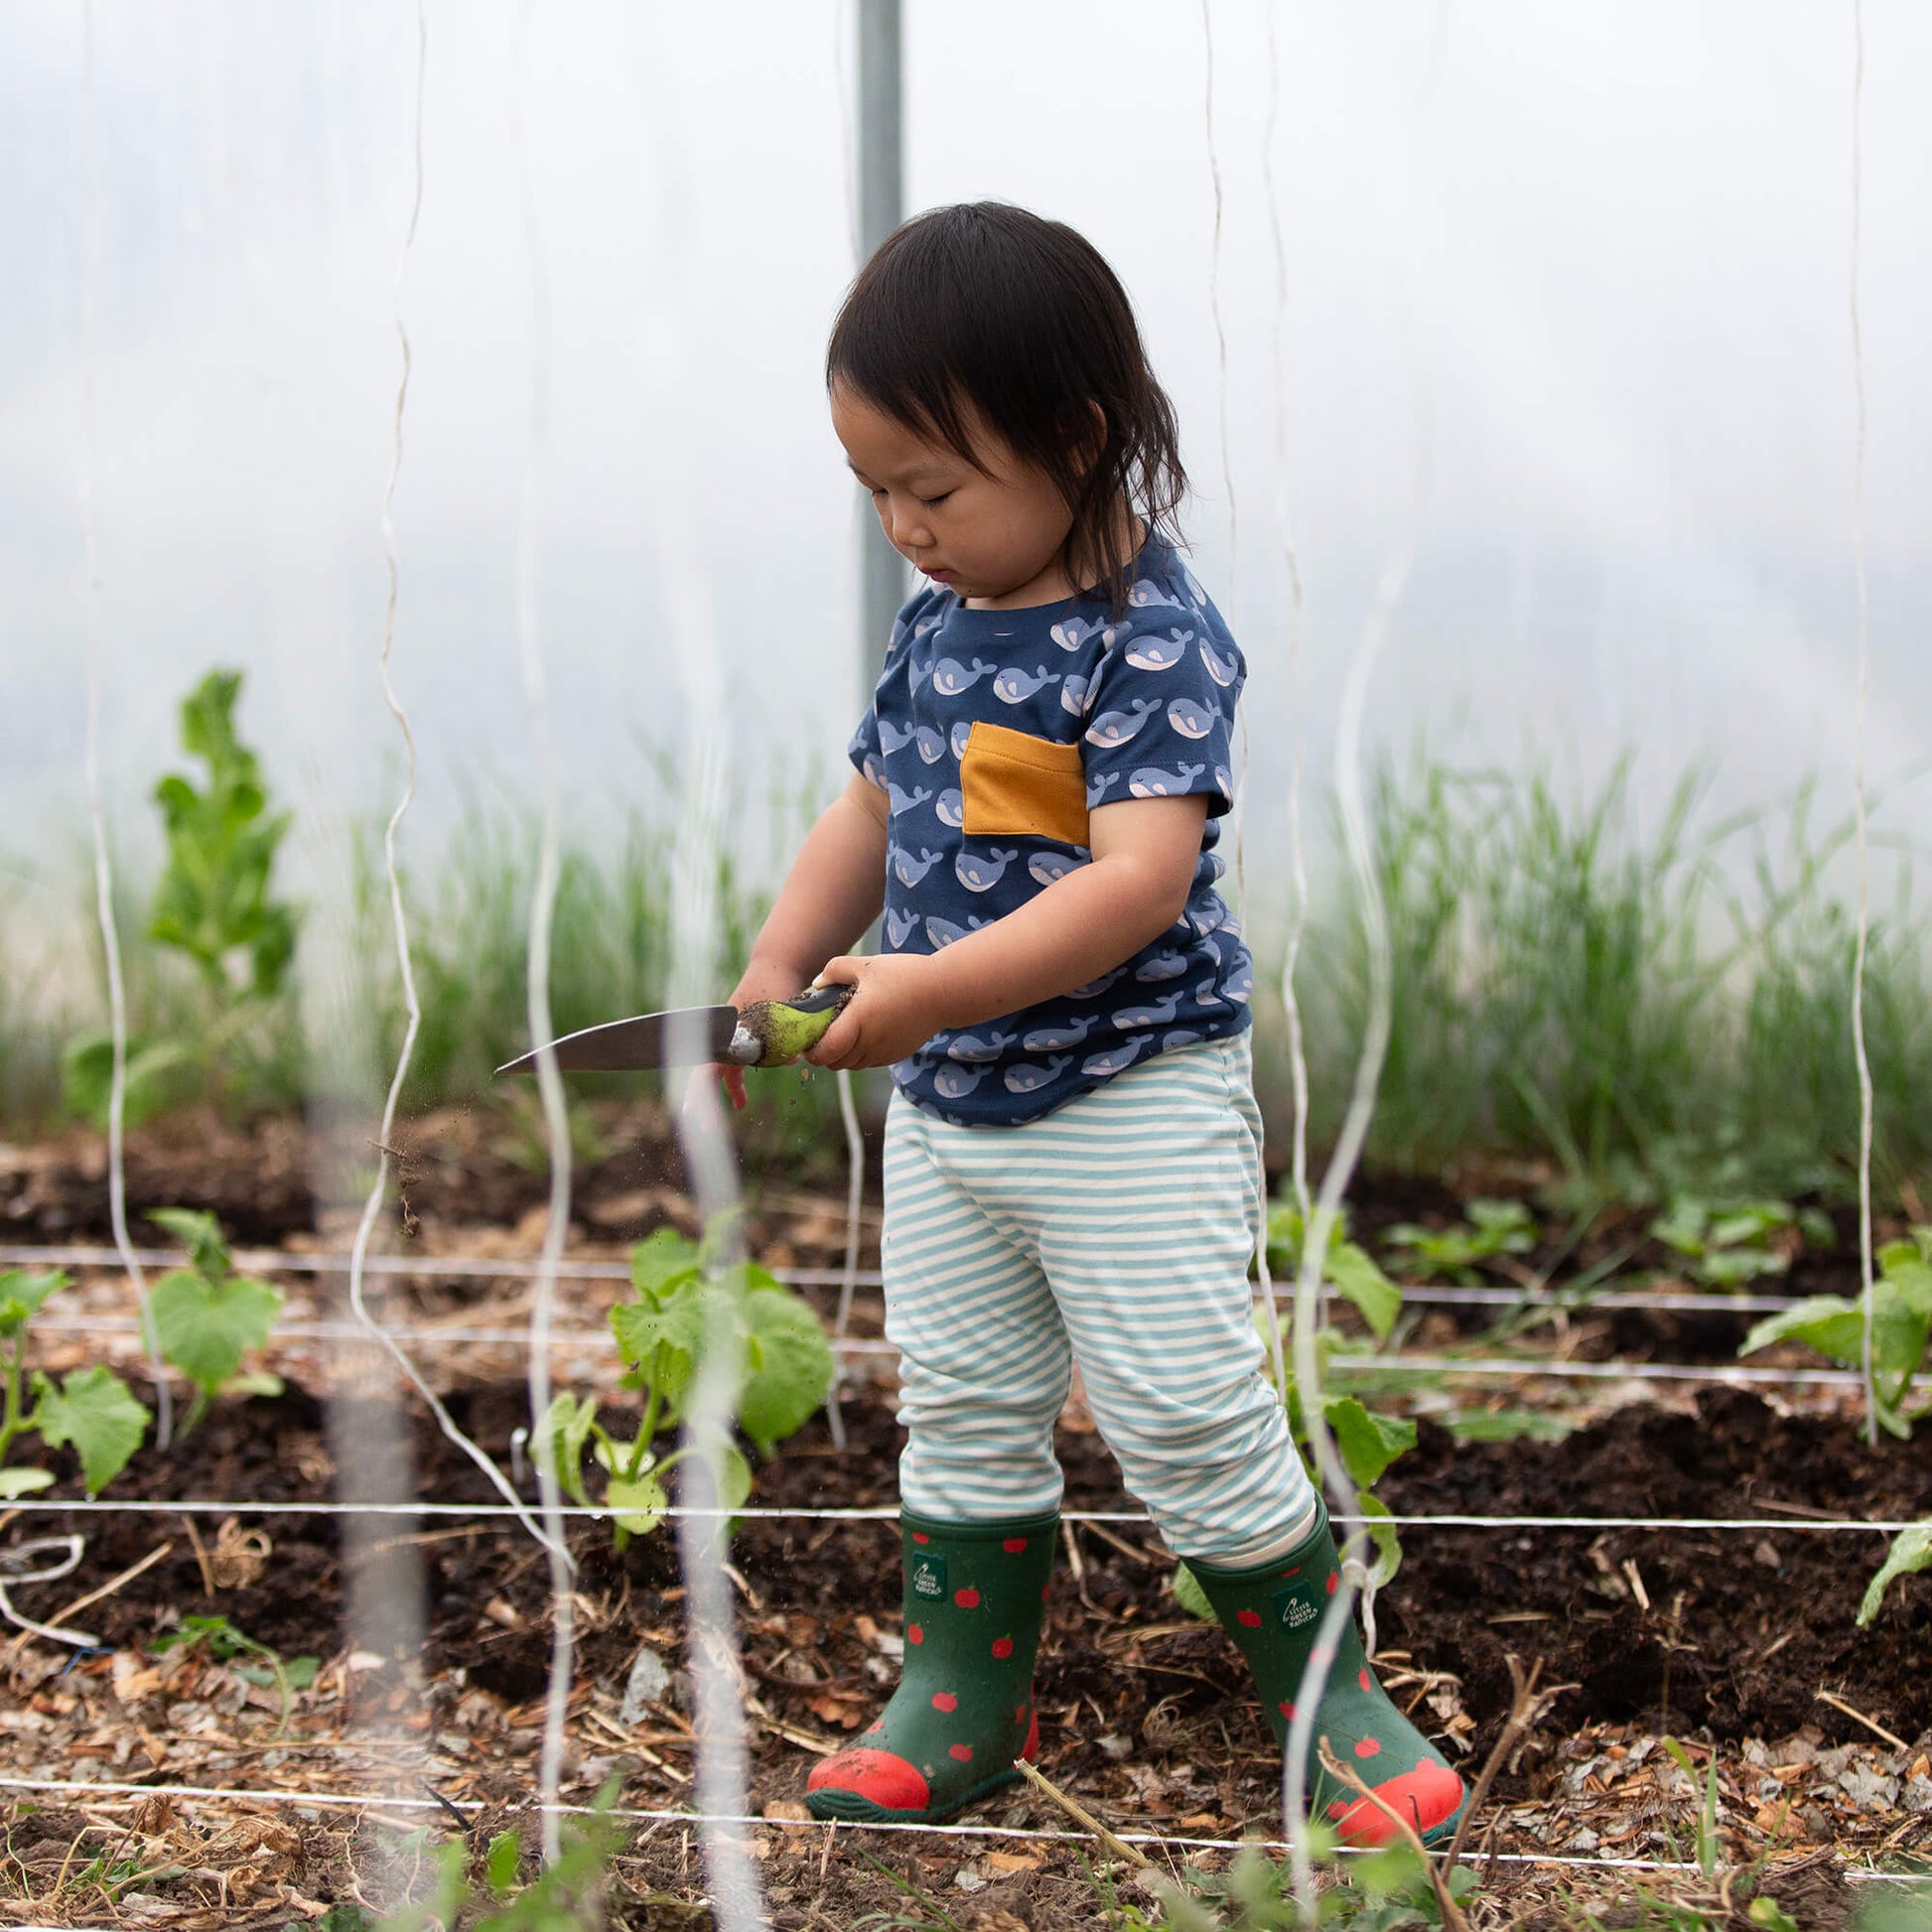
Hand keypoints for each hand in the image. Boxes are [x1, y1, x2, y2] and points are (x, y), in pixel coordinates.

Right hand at [692, 959, 814, 1111]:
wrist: (777, 965)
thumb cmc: (777, 985)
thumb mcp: (782, 1011)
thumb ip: (786, 1035)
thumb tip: (791, 1059)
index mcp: (727, 1030)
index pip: (708, 1065)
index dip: (700, 1091)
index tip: (693, 1111)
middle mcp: (724, 1034)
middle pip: (707, 1072)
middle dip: (704, 1101)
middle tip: (704, 1129)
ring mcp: (731, 1036)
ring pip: (723, 1070)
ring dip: (727, 1090)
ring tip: (731, 1112)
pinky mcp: (741, 1037)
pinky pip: (734, 1064)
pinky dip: (737, 1080)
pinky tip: (742, 1101)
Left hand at [805, 953, 950, 1071]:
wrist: (944, 992)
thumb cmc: (905, 974)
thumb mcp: (866, 964)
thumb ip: (835, 970)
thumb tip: (816, 984)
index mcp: (858, 1021)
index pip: (825, 1051)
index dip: (811, 1051)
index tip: (806, 1039)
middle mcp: (869, 1043)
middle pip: (835, 1063)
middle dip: (823, 1053)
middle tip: (821, 1034)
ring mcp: (884, 1053)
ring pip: (851, 1066)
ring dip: (841, 1055)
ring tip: (842, 1032)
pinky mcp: (895, 1055)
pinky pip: (868, 1062)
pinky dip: (859, 1055)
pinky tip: (863, 1034)